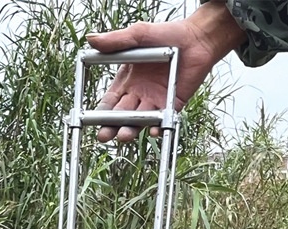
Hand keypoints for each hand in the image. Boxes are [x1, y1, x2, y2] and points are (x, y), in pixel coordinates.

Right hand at [86, 2, 244, 141]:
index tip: (90, 119)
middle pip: (121, 115)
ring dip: (131, 129)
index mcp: (127, 81)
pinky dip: (159, 127)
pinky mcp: (172, 106)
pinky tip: (154, 131)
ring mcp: (155, 102)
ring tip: (124, 135)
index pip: (110, 102)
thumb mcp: (139, 34)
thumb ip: (117, 40)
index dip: (101, 111)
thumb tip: (92, 39)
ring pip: (140, 120)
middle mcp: (139, 95)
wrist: (197, 39)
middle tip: (104, 135)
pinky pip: (163, 120)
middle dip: (111, 126)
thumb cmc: (168, 34)